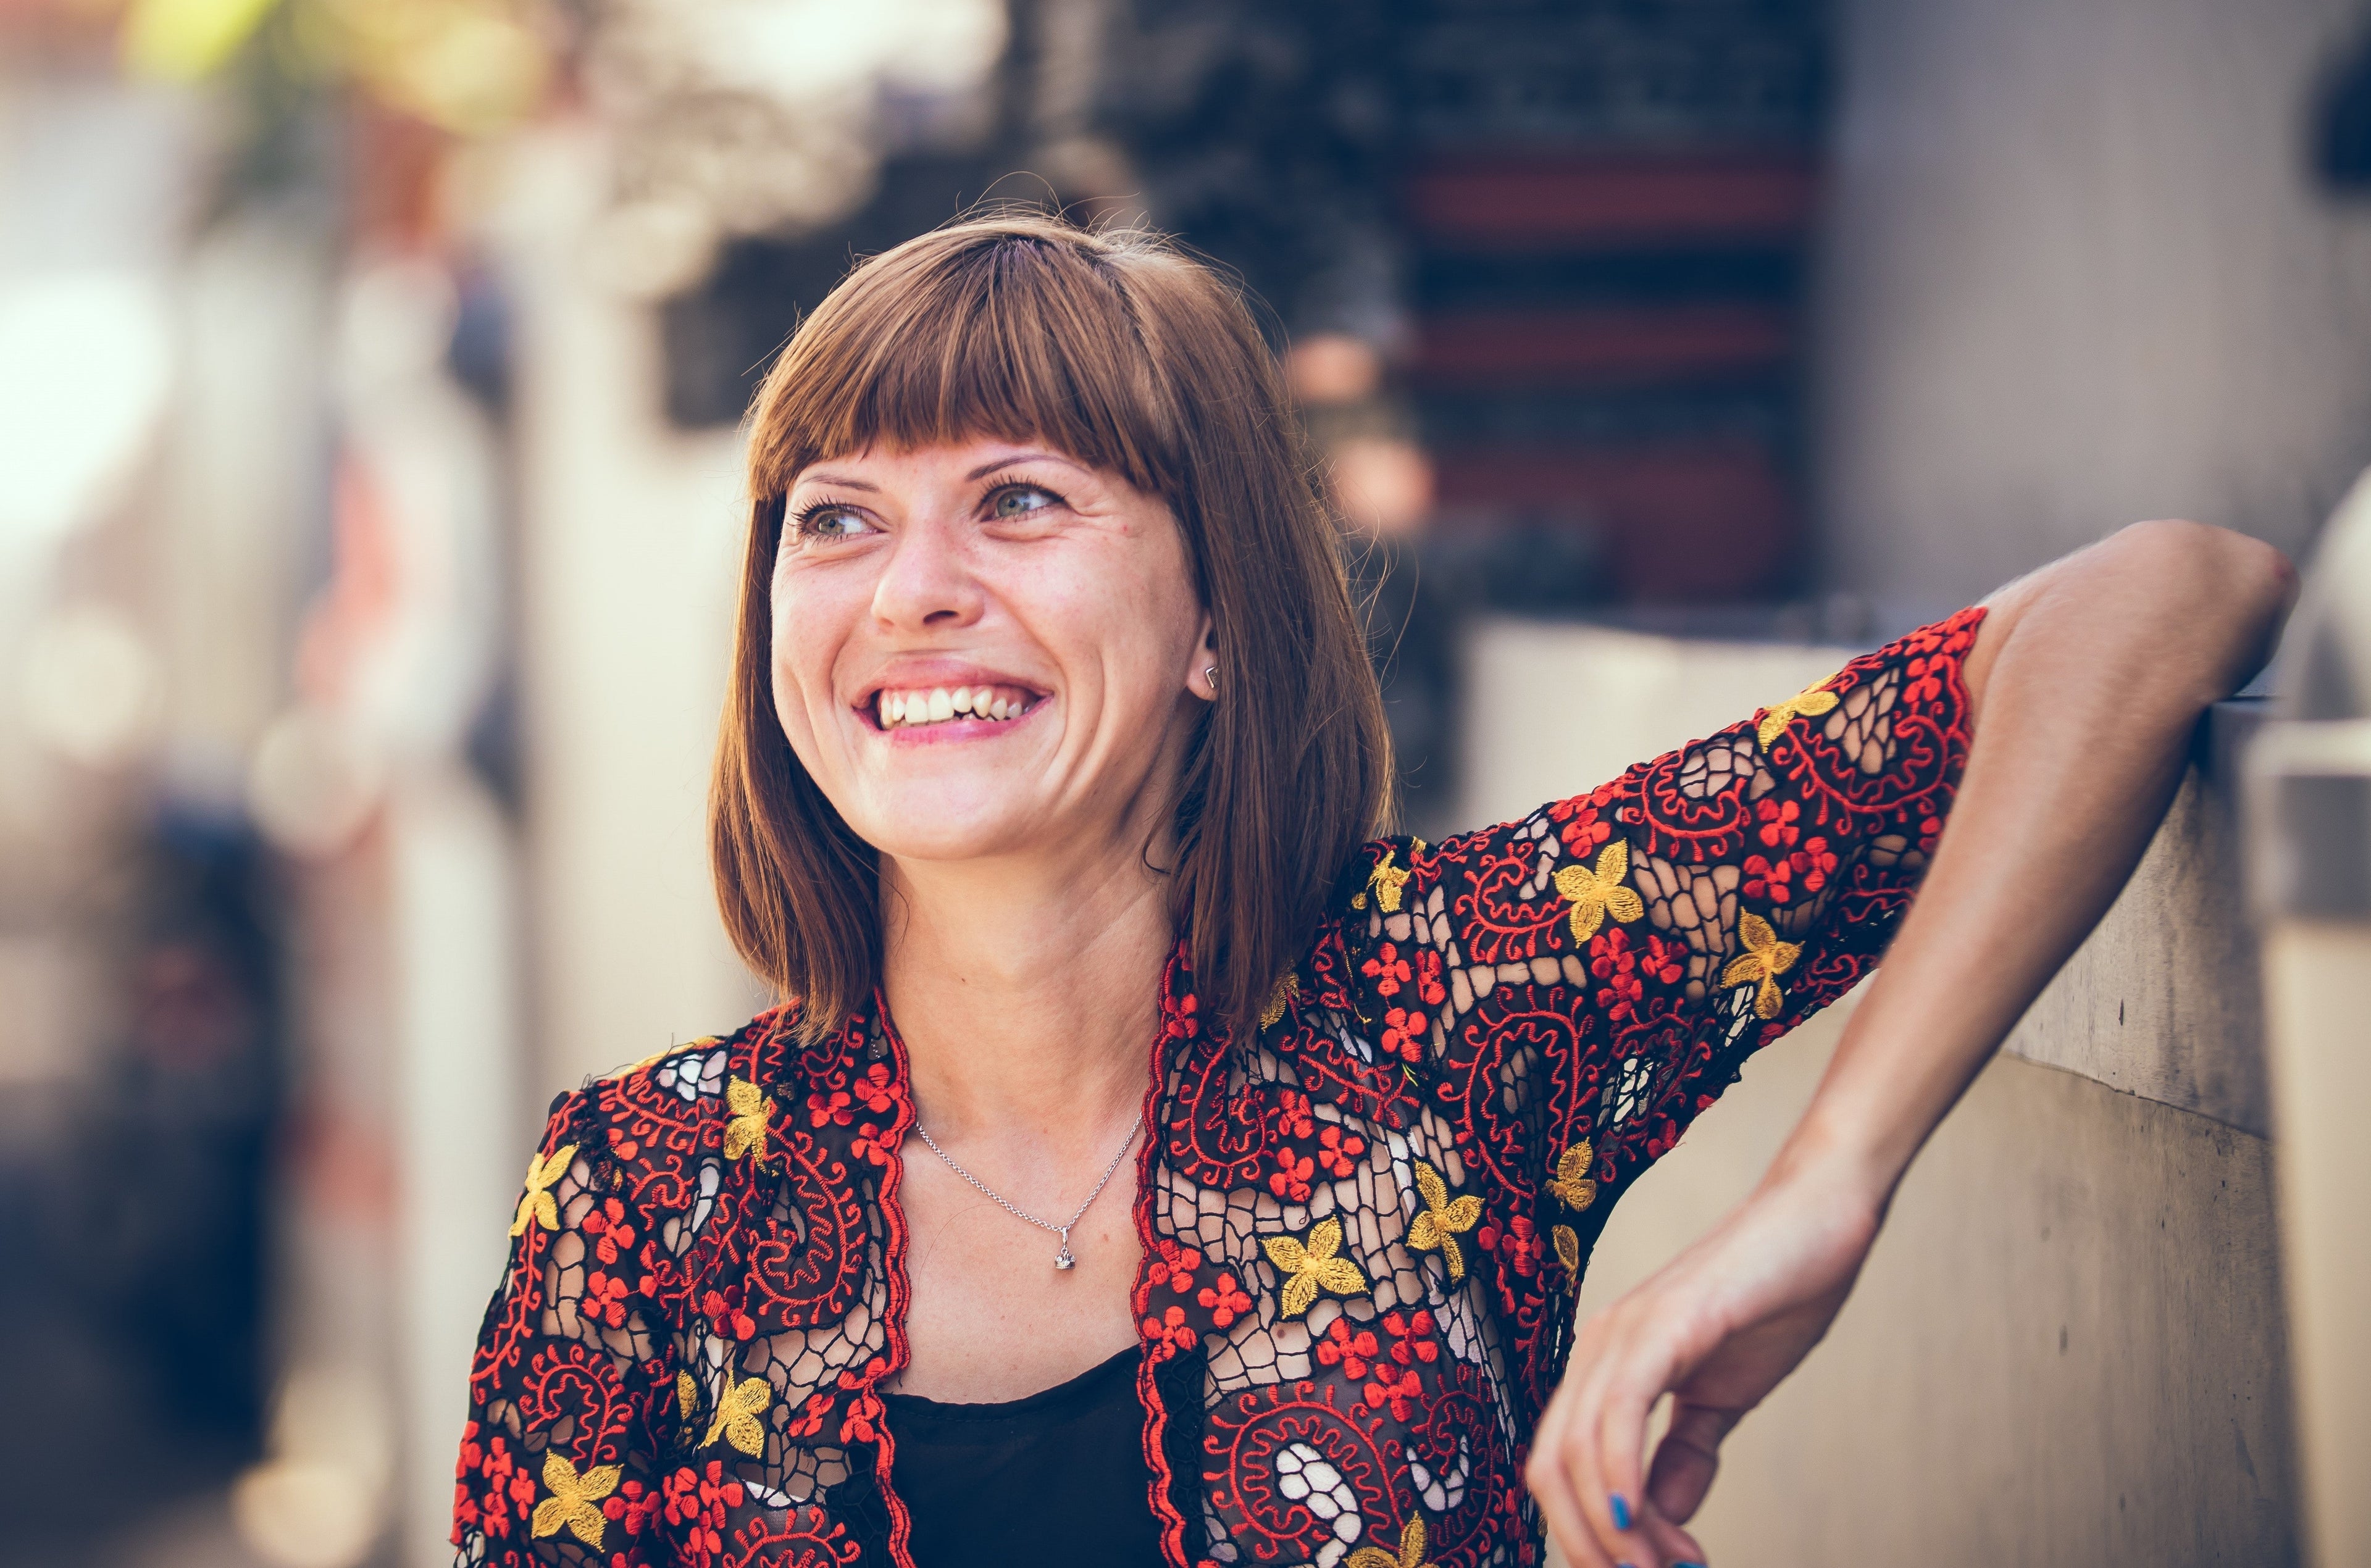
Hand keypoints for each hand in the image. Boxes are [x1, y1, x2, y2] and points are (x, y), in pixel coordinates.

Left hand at [1525, 1157, 1884, 1566]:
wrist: (1820, 1221)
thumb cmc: (1774, 1298)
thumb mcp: (1722, 1397)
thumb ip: (1686, 1453)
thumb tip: (1660, 1510)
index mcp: (1604, 1365)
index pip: (1559, 1467)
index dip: (1587, 1535)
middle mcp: (1597, 1347)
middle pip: (1551, 1469)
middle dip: (1592, 1546)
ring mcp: (1623, 1330)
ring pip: (1578, 1453)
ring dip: (1616, 1532)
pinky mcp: (1664, 1322)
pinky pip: (1618, 1413)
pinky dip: (1621, 1477)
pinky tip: (1641, 1520)